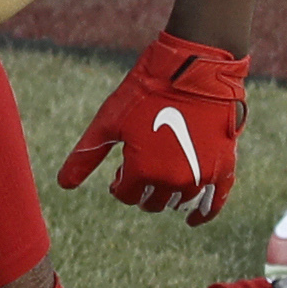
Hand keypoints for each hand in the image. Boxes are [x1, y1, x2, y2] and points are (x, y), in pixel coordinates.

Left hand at [56, 30, 251, 220]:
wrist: (193, 69)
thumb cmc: (146, 91)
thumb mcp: (109, 122)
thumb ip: (85, 156)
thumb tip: (63, 184)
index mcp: (142, 171)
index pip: (128, 195)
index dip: (121, 185)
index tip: (120, 175)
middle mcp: (172, 180)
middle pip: (153, 202)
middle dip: (143, 191)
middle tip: (141, 174)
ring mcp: (200, 176)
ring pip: (179, 201)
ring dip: (168, 195)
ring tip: (162, 180)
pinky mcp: (223, 167)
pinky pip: (214, 202)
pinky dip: (203, 213)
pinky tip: (192, 219)